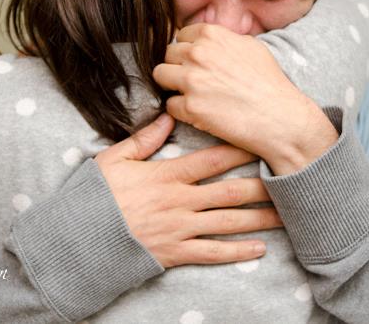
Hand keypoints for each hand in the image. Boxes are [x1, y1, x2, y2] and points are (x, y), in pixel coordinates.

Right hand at [95, 113, 281, 267]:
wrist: (80, 238)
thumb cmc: (95, 196)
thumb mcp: (114, 159)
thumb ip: (144, 140)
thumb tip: (167, 115)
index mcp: (166, 176)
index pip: (211, 159)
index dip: (239, 150)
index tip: (261, 142)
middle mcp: (180, 201)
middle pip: (229, 191)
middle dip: (261, 185)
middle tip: (288, 179)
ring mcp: (180, 229)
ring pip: (228, 223)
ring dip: (259, 219)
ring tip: (285, 215)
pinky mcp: (176, 253)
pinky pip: (213, 253)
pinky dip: (237, 252)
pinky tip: (260, 249)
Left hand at [152, 23, 338, 173]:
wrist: (281, 118)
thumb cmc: (270, 83)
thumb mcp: (251, 46)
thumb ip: (224, 38)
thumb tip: (206, 38)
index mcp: (212, 35)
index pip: (180, 35)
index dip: (187, 50)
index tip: (196, 62)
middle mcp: (198, 54)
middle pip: (167, 54)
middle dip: (178, 66)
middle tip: (194, 81)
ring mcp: (191, 80)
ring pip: (160, 75)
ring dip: (172, 85)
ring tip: (190, 95)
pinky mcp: (189, 108)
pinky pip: (169, 104)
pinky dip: (180, 110)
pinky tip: (199, 113)